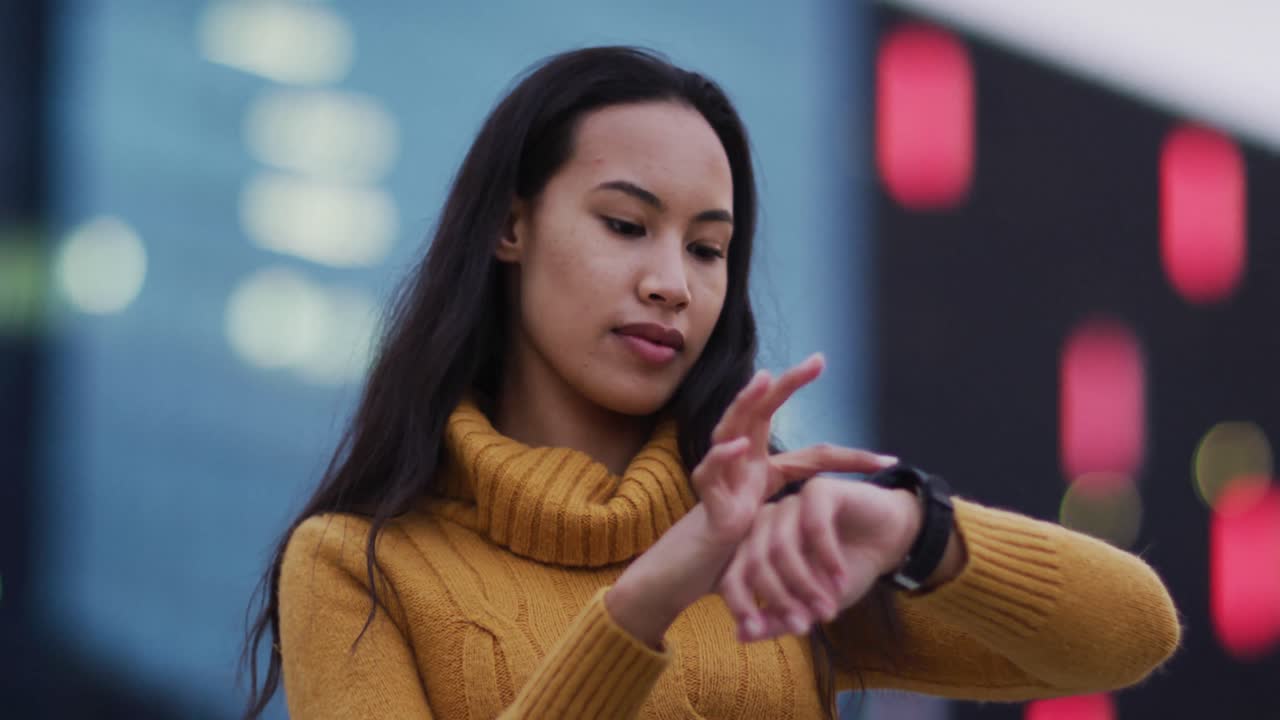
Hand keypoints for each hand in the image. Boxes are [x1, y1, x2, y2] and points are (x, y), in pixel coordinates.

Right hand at [607, 354, 895, 646]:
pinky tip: (735, 447)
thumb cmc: (735, 547)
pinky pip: (709, 473)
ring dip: (745, 403)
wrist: (693, 573)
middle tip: (818, 361)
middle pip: (763, 413)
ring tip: (763, 380)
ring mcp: (723, 478)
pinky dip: (721, 458)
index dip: (850, 457)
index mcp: (767, 469)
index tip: (889, 460)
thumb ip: (801, 516)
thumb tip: (843, 529)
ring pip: (729, 429)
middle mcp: (742, 463)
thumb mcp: (778, 528)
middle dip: (789, 385)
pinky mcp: (707, 501)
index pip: (813, 453)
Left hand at [718, 476, 922, 641]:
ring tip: (828, 608)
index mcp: (755, 547)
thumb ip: (777, 618)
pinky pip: (813, 526)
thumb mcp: (810, 604)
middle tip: (805, 625)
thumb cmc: (844, 570)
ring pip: (782, 547)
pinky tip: (841, 579)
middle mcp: (765, 522)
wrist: (888, 540)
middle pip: (757, 563)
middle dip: (782, 599)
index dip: (741, 606)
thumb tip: (741, 635)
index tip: (757, 631)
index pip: (732, 577)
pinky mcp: (818, 490)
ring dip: (806, 584)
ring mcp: (789, 503)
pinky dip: (827, 558)